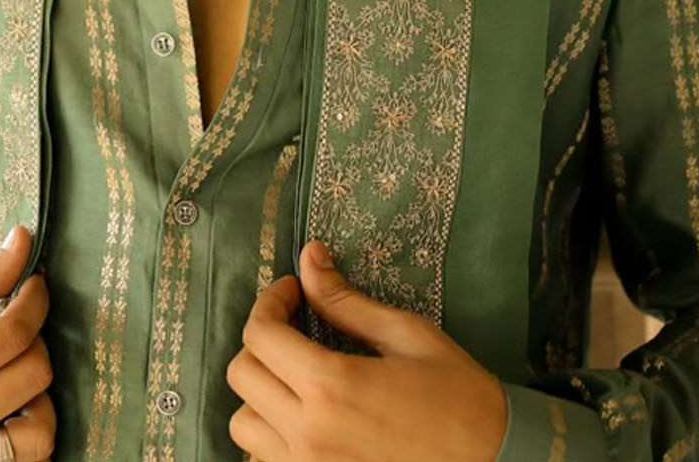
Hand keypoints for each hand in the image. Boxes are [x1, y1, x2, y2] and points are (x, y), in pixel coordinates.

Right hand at [0, 224, 55, 461]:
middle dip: (35, 338)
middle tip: (16, 322)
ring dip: (39, 396)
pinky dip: (24, 435)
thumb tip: (22, 241)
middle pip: (32, 377)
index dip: (35, 301)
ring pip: (39, 435)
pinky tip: (5, 408)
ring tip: (14, 372)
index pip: (12, 335)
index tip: (35, 285)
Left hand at [226, 240, 507, 461]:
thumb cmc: (455, 395)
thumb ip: (345, 300)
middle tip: (296, 325)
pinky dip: (273, 434)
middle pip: (243, 375)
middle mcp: (308, 435)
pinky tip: (306, 417)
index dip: (270, 302)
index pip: (259, 335)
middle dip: (263, 339)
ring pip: (243, 423)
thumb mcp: (404, 335)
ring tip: (298, 374)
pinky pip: (264, 459)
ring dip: (261, 392)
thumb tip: (309, 257)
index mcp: (331, 387)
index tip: (294, 293)